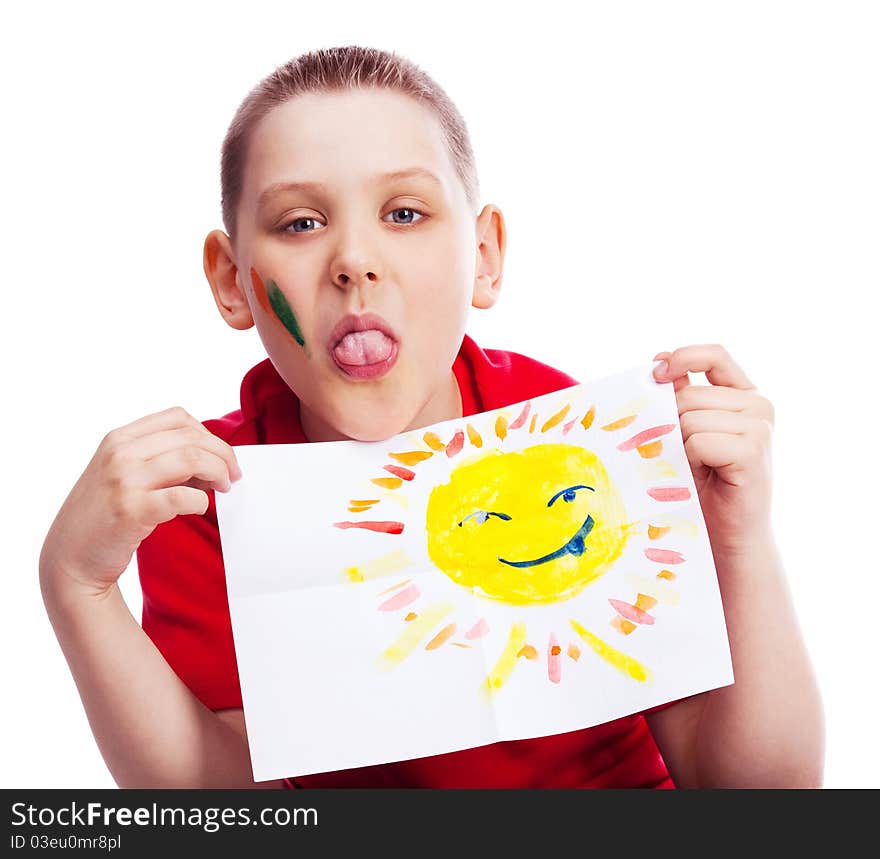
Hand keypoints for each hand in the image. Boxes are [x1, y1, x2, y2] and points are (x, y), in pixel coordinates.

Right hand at [39, 406, 241, 598]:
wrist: (69, 559)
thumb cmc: (104, 515)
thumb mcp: (124, 474)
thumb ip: (160, 460)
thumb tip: (212, 458)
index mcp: (119, 438)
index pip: (179, 417)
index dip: (209, 434)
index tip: (221, 456)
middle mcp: (120, 453)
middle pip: (192, 437)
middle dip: (223, 455)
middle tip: (233, 475)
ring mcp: (124, 481)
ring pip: (192, 459)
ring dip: (219, 473)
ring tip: (223, 488)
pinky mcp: (131, 511)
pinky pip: (182, 497)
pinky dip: (200, 501)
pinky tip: (200, 507)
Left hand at [652, 344, 774, 555]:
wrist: (727, 531)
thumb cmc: (703, 482)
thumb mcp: (687, 432)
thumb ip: (680, 397)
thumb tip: (659, 361)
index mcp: (743, 394)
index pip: (714, 355)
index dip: (682, 357)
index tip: (656, 373)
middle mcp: (758, 405)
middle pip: (689, 395)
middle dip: (672, 424)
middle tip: (684, 455)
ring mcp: (759, 426)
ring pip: (690, 418)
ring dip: (681, 446)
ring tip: (698, 467)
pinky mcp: (752, 450)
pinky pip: (697, 440)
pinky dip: (690, 459)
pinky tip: (706, 474)